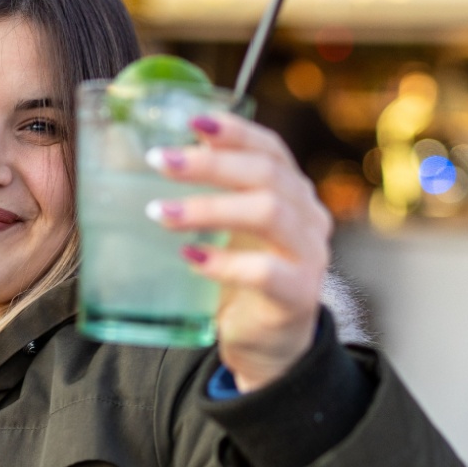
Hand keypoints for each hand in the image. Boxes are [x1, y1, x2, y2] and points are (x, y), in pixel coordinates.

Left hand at [147, 112, 331, 390]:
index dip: (234, 130)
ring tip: (160, 213)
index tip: (190, 120)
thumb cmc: (241, 277)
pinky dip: (223, 262)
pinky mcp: (298, 296)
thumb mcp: (227, 229)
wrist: (268, 346)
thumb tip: (161, 152)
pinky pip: (265, 271)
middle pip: (266, 173)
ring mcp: (309, 256)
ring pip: (269, 213)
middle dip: (209, 163)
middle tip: (158, 161)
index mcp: (292, 192)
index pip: (270, 148)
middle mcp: (308, 217)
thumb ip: (210, 194)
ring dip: (209, 208)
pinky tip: (188, 257)